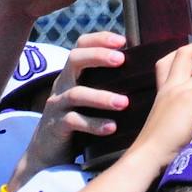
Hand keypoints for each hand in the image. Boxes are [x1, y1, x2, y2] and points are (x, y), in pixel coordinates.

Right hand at [23, 30, 130, 167]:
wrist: (49, 152)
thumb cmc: (79, 122)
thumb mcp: (88, 98)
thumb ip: (105, 84)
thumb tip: (142, 73)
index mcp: (72, 74)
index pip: (81, 46)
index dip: (99, 39)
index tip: (123, 41)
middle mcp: (63, 84)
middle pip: (75, 60)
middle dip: (98, 56)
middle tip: (121, 59)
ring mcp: (57, 105)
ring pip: (77, 93)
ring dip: (101, 97)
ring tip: (124, 103)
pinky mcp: (56, 126)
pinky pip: (74, 121)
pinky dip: (94, 124)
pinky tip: (111, 127)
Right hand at [133, 39, 191, 165]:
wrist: (150, 154)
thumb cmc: (161, 146)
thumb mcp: (171, 119)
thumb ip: (183, 108)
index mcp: (163, 89)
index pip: (169, 59)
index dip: (188, 53)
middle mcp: (169, 85)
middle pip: (185, 51)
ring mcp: (178, 89)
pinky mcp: (189, 98)